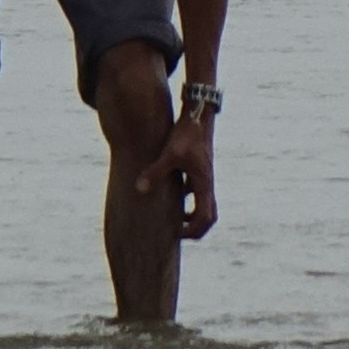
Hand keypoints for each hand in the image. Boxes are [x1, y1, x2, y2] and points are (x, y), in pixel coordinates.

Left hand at [168, 99, 220, 239]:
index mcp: (204, 184)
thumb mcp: (169, 153)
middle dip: (195, 228)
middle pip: (209, 216)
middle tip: (176, 233)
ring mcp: (204, 177)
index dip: (193, 231)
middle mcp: (207, 184)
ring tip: (172, 219)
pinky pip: (196, 193)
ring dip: (192, 216)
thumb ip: (155, 172)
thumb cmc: (187, 134)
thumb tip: (140, 189)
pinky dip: (187, 201)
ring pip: (204, 205)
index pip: (205, 218)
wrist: (198, 115)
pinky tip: (169, 196)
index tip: (177, 233)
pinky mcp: (198, 170)